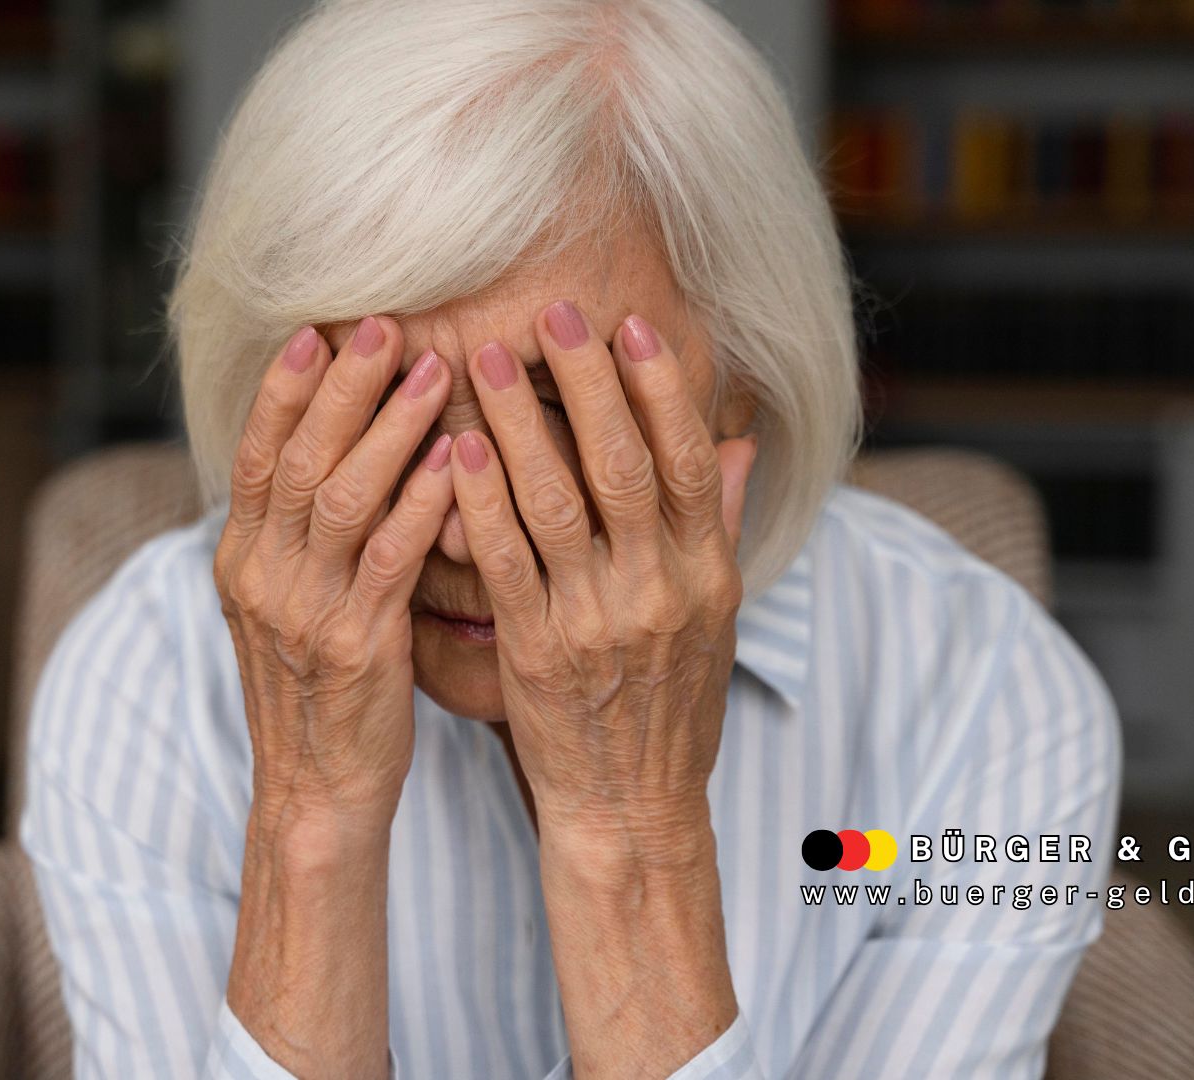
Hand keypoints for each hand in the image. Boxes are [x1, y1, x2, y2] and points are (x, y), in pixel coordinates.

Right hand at [214, 314, 454, 824]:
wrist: (317, 791)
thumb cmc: (323, 691)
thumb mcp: (292, 605)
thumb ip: (306, 536)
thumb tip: (337, 454)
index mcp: (242, 559)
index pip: (256, 453)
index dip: (284, 388)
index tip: (318, 326)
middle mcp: (261, 576)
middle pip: (296, 458)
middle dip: (341, 386)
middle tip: (385, 323)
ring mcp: (303, 610)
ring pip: (340, 497)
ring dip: (389, 428)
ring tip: (434, 371)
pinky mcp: (354, 646)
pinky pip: (388, 559)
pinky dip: (420, 504)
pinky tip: (453, 461)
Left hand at [450, 301, 756, 842]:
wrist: (633, 806)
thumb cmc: (672, 705)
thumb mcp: (717, 618)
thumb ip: (719, 524)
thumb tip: (738, 441)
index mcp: (706, 572)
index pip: (686, 459)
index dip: (658, 388)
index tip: (628, 326)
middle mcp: (658, 589)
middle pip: (622, 464)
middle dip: (584, 383)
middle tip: (547, 314)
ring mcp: (596, 621)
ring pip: (556, 503)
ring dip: (519, 424)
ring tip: (481, 362)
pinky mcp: (536, 652)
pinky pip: (506, 563)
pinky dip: (480, 502)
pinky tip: (455, 450)